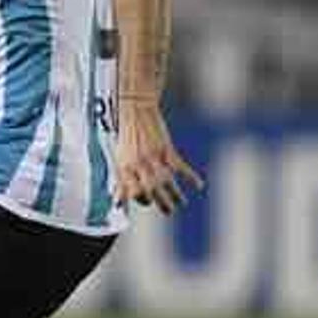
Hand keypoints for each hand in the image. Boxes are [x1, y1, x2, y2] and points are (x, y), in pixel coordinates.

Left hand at [112, 98, 203, 213]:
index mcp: (124, 166)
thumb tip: (118, 197)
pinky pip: (180, 168)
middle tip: (168, 211)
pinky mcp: (166, 149)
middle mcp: (137, 164)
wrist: (135, 107)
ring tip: (180, 204)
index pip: (131, 192)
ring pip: (165, 182)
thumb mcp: (119, 154)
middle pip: (150, 190)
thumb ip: (122, 175)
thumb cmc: (126, 132)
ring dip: (174, 196)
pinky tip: (200, 185)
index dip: (138, 199)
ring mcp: (153, 157)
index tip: (146, 201)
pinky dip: (191, 177)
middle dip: (160, 203)